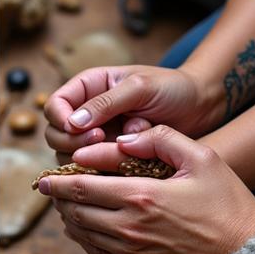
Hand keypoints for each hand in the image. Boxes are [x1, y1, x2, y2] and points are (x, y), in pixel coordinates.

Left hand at [39, 125, 254, 253]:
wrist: (245, 248)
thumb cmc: (226, 202)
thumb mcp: (201, 158)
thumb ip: (162, 139)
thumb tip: (126, 138)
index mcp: (142, 196)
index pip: (85, 185)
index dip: (62, 177)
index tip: (51, 171)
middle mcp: (130, 226)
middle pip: (77, 211)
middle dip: (59, 196)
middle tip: (51, 184)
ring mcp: (133, 251)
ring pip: (83, 234)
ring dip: (69, 216)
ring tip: (65, 202)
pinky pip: (97, 253)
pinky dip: (84, 238)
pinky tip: (86, 227)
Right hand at [44, 65, 222, 164]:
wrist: (199, 106)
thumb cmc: (172, 88)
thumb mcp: (139, 87)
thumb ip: (106, 103)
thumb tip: (72, 123)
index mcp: (91, 87)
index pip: (55, 105)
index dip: (61, 120)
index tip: (80, 129)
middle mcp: (91, 113)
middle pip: (57, 135)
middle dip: (75, 142)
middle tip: (103, 138)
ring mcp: (103, 135)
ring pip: (76, 156)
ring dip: (98, 153)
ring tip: (129, 142)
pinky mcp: (116, 154)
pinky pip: (100, 167)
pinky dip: (112, 165)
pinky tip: (133, 158)